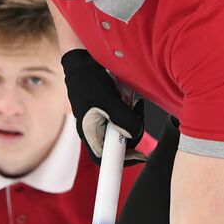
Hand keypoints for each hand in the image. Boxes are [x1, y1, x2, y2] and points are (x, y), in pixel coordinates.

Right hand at [61, 49, 145, 163]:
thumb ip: (122, 119)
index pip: (104, 159)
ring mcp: (102, 122)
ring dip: (132, 120)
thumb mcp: (108, 101)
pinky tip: (131, 102)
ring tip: (134, 105)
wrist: (83, 63)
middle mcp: (95, 131)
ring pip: (123, 131)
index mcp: (90, 133)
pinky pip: (123, 119)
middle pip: (118, 145)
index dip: (122, 161)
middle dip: (132, 133)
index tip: (140, 156)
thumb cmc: (88, 81)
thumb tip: (135, 132)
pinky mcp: (108, 113)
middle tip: (138, 117)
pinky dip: (130, 112)